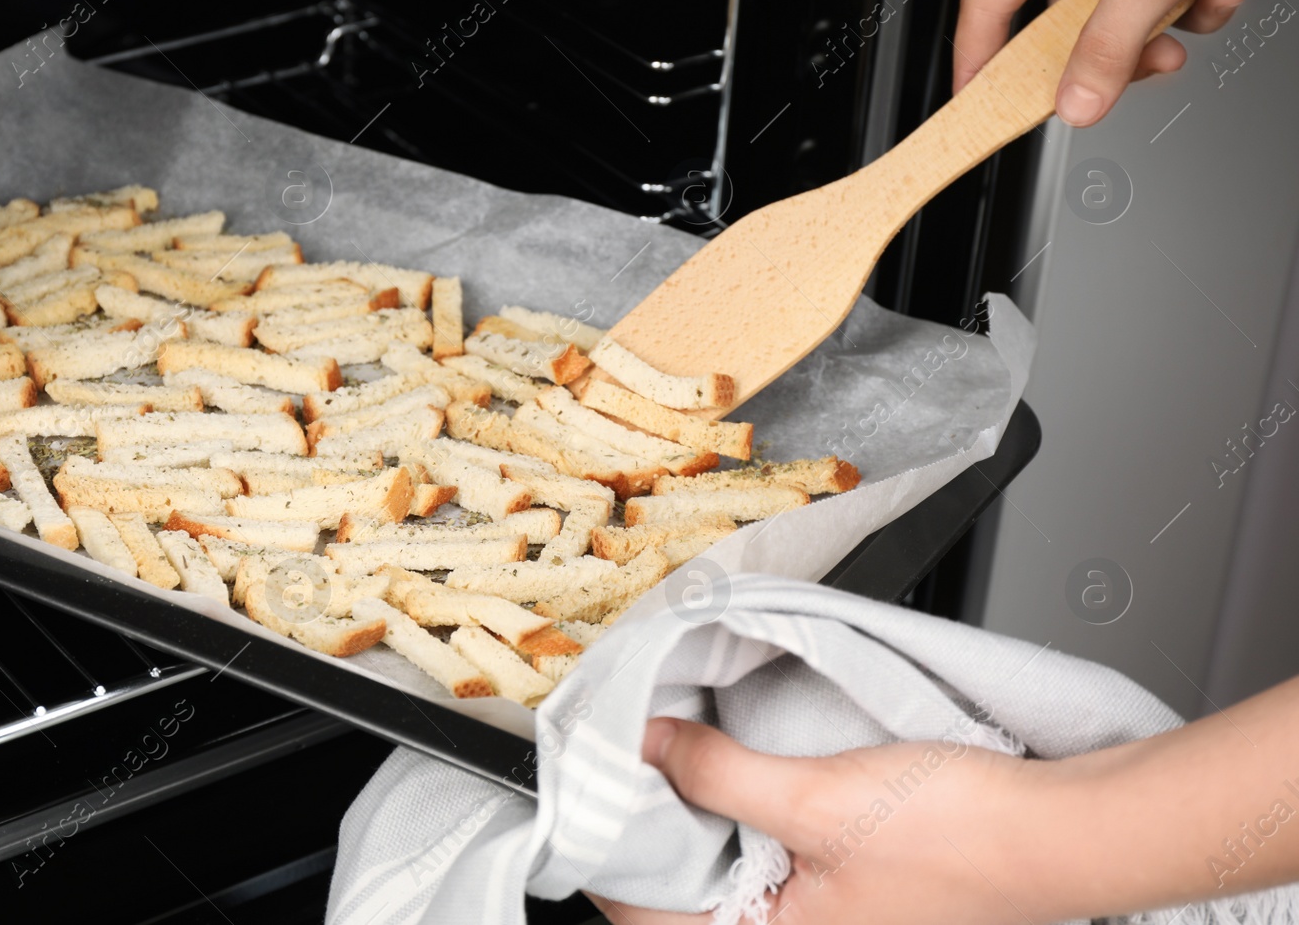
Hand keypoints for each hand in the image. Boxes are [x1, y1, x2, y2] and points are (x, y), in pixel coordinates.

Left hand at [587, 718, 1061, 924]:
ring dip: (699, 820)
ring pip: (727, 877)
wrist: (1063, 834)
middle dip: (653, 829)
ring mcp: (826, 923)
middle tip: (629, 761)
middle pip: (685, 897)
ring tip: (677, 758)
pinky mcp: (849, 895)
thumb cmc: (963, 838)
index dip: (609, 851)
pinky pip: (770, 865)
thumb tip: (647, 747)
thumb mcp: (817, 796)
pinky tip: (741, 775)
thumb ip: (719, 774)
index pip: (650, 919)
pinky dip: (744, 820)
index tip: (591, 788)